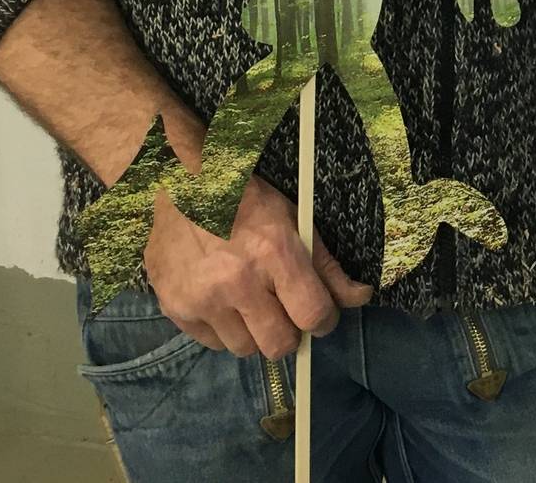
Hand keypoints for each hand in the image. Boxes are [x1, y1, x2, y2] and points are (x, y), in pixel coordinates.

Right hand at [144, 175, 371, 358]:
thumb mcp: (294, 219)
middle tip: (285, 314)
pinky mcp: (174, 308)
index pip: (312, 315)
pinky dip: (223, 331)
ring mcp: (202, 298)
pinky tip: (223, 302)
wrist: (181, 186)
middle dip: (289, 334)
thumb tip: (360, 297)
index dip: (324, 321)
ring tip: (250, 303)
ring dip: (254, 333)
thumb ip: (326, 265)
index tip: (320, 315)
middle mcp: (236, 281)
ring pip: (244, 349)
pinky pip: (211, 344)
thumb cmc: (245, 199)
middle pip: (278, 345)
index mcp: (274, 253)